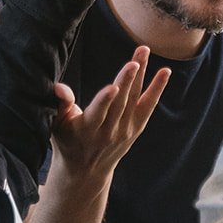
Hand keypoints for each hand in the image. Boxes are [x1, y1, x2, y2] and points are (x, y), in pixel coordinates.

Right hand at [50, 46, 170, 179]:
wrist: (86, 171)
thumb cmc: (68, 141)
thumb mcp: (58, 125)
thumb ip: (61, 104)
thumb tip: (59, 87)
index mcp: (86, 130)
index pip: (97, 113)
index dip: (105, 101)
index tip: (113, 87)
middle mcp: (108, 131)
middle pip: (120, 103)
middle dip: (127, 81)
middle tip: (134, 62)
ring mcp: (124, 130)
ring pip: (134, 99)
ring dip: (141, 75)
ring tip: (143, 52)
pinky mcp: (136, 128)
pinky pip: (148, 106)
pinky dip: (157, 89)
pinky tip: (165, 72)